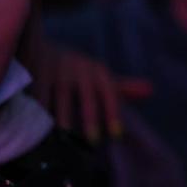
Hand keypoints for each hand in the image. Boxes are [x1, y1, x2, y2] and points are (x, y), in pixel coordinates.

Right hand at [34, 43, 152, 142]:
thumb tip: (151, 90)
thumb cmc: (75, 69)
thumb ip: (123, 87)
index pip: (110, 93)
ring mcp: (57, 69)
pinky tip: (41, 131)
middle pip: (88, 98)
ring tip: (65, 143)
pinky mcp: (35, 72)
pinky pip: (39, 97)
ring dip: (63, 121)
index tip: (117, 135)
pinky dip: (39, 113)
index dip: (114, 114)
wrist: (39, 44)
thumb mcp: (99, 75)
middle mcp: (79, 67)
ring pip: (62, 100)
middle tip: (94, 143)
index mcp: (98, 71)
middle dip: (91, 120)